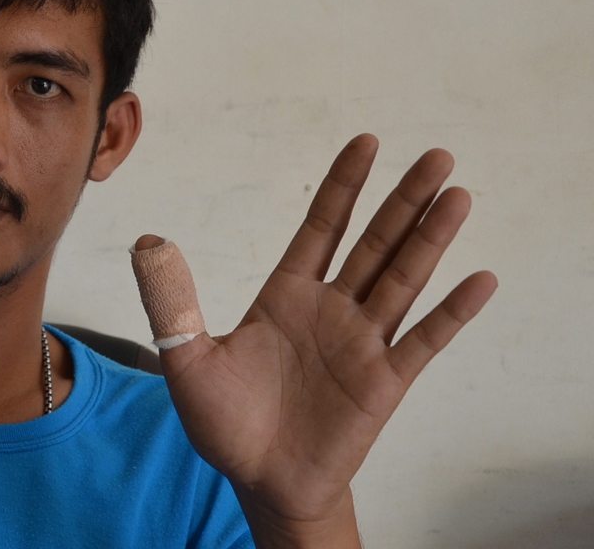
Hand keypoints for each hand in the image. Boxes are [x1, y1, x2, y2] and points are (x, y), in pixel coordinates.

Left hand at [141, 135, 496, 537]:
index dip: (343, 186)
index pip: (322, 228)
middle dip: (404, 199)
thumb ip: (172, 304)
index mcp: (287, 296)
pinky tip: (481, 278)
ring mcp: (362, 344)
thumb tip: (146, 242)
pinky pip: (424, 341)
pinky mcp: (384, 383)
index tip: (367, 142)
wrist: (261, 483)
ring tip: (458, 195)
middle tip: (438, 155)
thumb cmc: (225, 423)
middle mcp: (331, 311)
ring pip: (403, 279)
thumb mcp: (187, 360)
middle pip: (375, 243)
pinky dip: (452, 312)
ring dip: (432, 239)